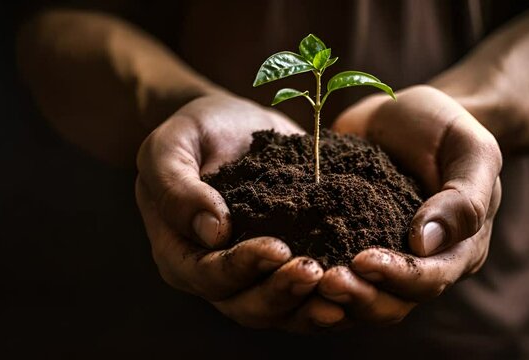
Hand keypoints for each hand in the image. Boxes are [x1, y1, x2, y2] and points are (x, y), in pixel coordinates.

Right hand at [135, 94, 344, 331]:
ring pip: (282, 311)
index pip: (209, 276)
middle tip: (315, 271)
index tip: (278, 248)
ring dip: (311, 305)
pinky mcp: (288, 265)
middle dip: (282, 293)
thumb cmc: (195, 133)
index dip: (243, 268)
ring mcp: (256, 275)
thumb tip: (213, 231)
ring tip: (342, 286)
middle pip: (248, 306)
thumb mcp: (169, 146)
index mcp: (181, 254)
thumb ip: (176, 186)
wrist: (232, 126)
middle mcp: (217, 275)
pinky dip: (332, 296)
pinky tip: (359, 286)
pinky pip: (308, 295)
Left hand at [320, 85, 501, 324]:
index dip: (398, 277)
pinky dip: (309, 276)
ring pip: (357, 296)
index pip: (430, 280)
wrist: (408, 113)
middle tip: (324, 279)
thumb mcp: (471, 151)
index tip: (363, 260)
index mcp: (457, 250)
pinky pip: (330, 268)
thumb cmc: (448, 129)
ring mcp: (381, 256)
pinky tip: (283, 264)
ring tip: (301, 276)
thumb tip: (425, 243)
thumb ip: (463, 198)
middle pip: (391, 303)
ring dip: (331, 295)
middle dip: (358, 296)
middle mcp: (419, 264)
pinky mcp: (346, 241)